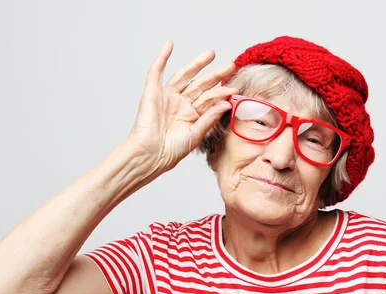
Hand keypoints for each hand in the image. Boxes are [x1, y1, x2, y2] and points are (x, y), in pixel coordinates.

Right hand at [126, 40, 236, 171]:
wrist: (151, 155)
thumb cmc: (171, 151)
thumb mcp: (196, 134)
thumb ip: (210, 118)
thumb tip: (226, 103)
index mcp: (191, 116)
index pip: (209, 100)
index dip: (221, 93)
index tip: (234, 88)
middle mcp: (180, 105)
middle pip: (200, 85)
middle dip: (215, 75)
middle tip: (230, 65)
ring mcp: (167, 97)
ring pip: (184, 76)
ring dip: (196, 64)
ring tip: (210, 54)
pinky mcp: (152, 93)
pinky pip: (156, 72)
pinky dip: (161, 58)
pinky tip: (169, 45)